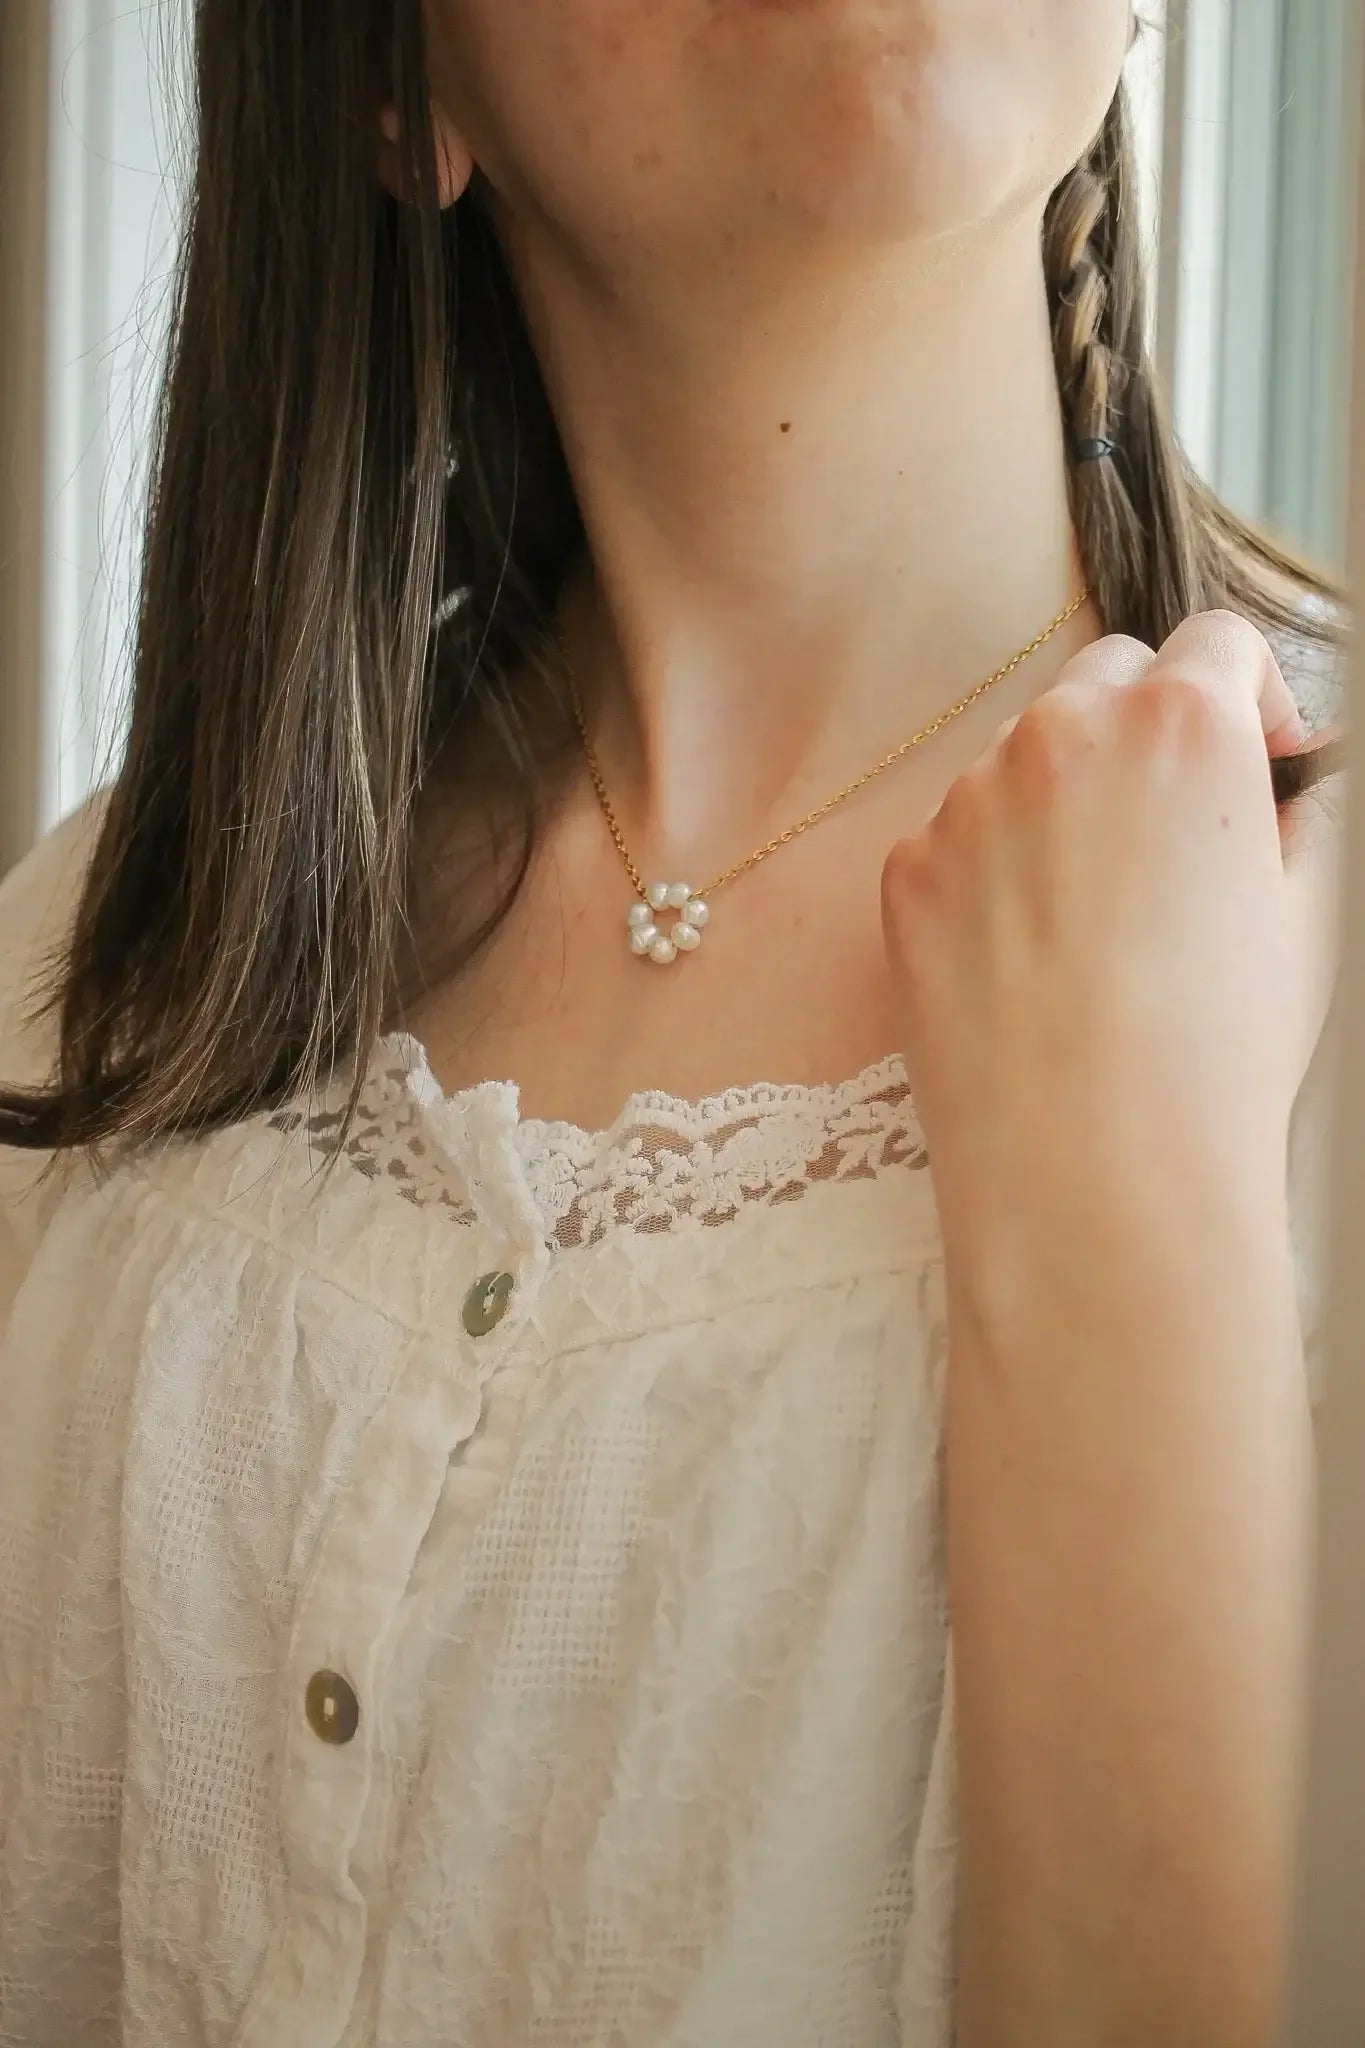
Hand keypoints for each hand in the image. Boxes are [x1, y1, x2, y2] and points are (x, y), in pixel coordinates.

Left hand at [881, 609, 1344, 1262]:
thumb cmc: (1218, 1053)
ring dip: (1061, 798)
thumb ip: (1295, 815)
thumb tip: (1281, 788)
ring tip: (1098, 917)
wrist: (1094, 1167)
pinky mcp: (908, 872)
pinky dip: (993, 871)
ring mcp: (969, 802)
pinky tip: (1030, 959)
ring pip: (1020, 756)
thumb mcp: (1311, 914)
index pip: (1216, 645)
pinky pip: (957, 836)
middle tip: (1174, 829)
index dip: (1251, 700)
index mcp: (1181, 725)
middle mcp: (1061, 737)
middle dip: (1146, 729)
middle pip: (1106, 678)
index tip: (1260, 761)